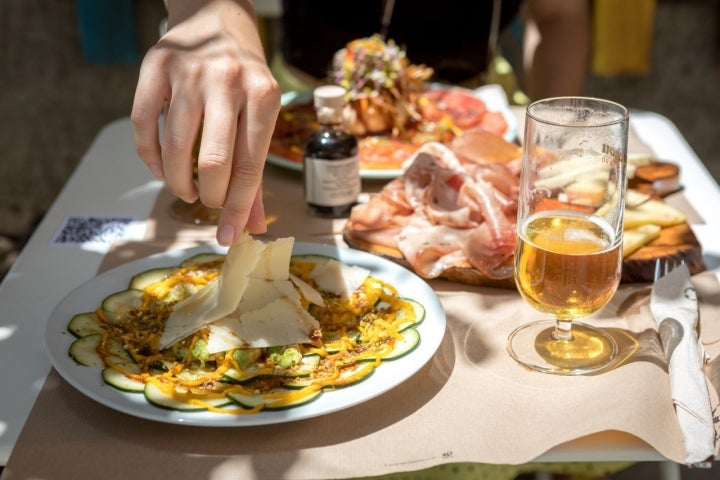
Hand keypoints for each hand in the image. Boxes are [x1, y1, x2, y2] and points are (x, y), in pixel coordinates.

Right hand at [131, 0, 280, 245]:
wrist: (218, 17)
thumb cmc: (245, 78)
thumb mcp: (261, 116)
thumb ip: (256, 171)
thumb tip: (252, 225)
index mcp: (263, 97)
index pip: (250, 167)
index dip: (237, 208)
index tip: (229, 237)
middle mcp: (227, 82)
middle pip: (214, 162)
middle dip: (210, 197)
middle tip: (207, 202)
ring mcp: (189, 72)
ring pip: (176, 148)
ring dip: (178, 183)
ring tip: (187, 191)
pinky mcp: (155, 67)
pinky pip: (143, 126)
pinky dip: (150, 158)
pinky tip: (161, 168)